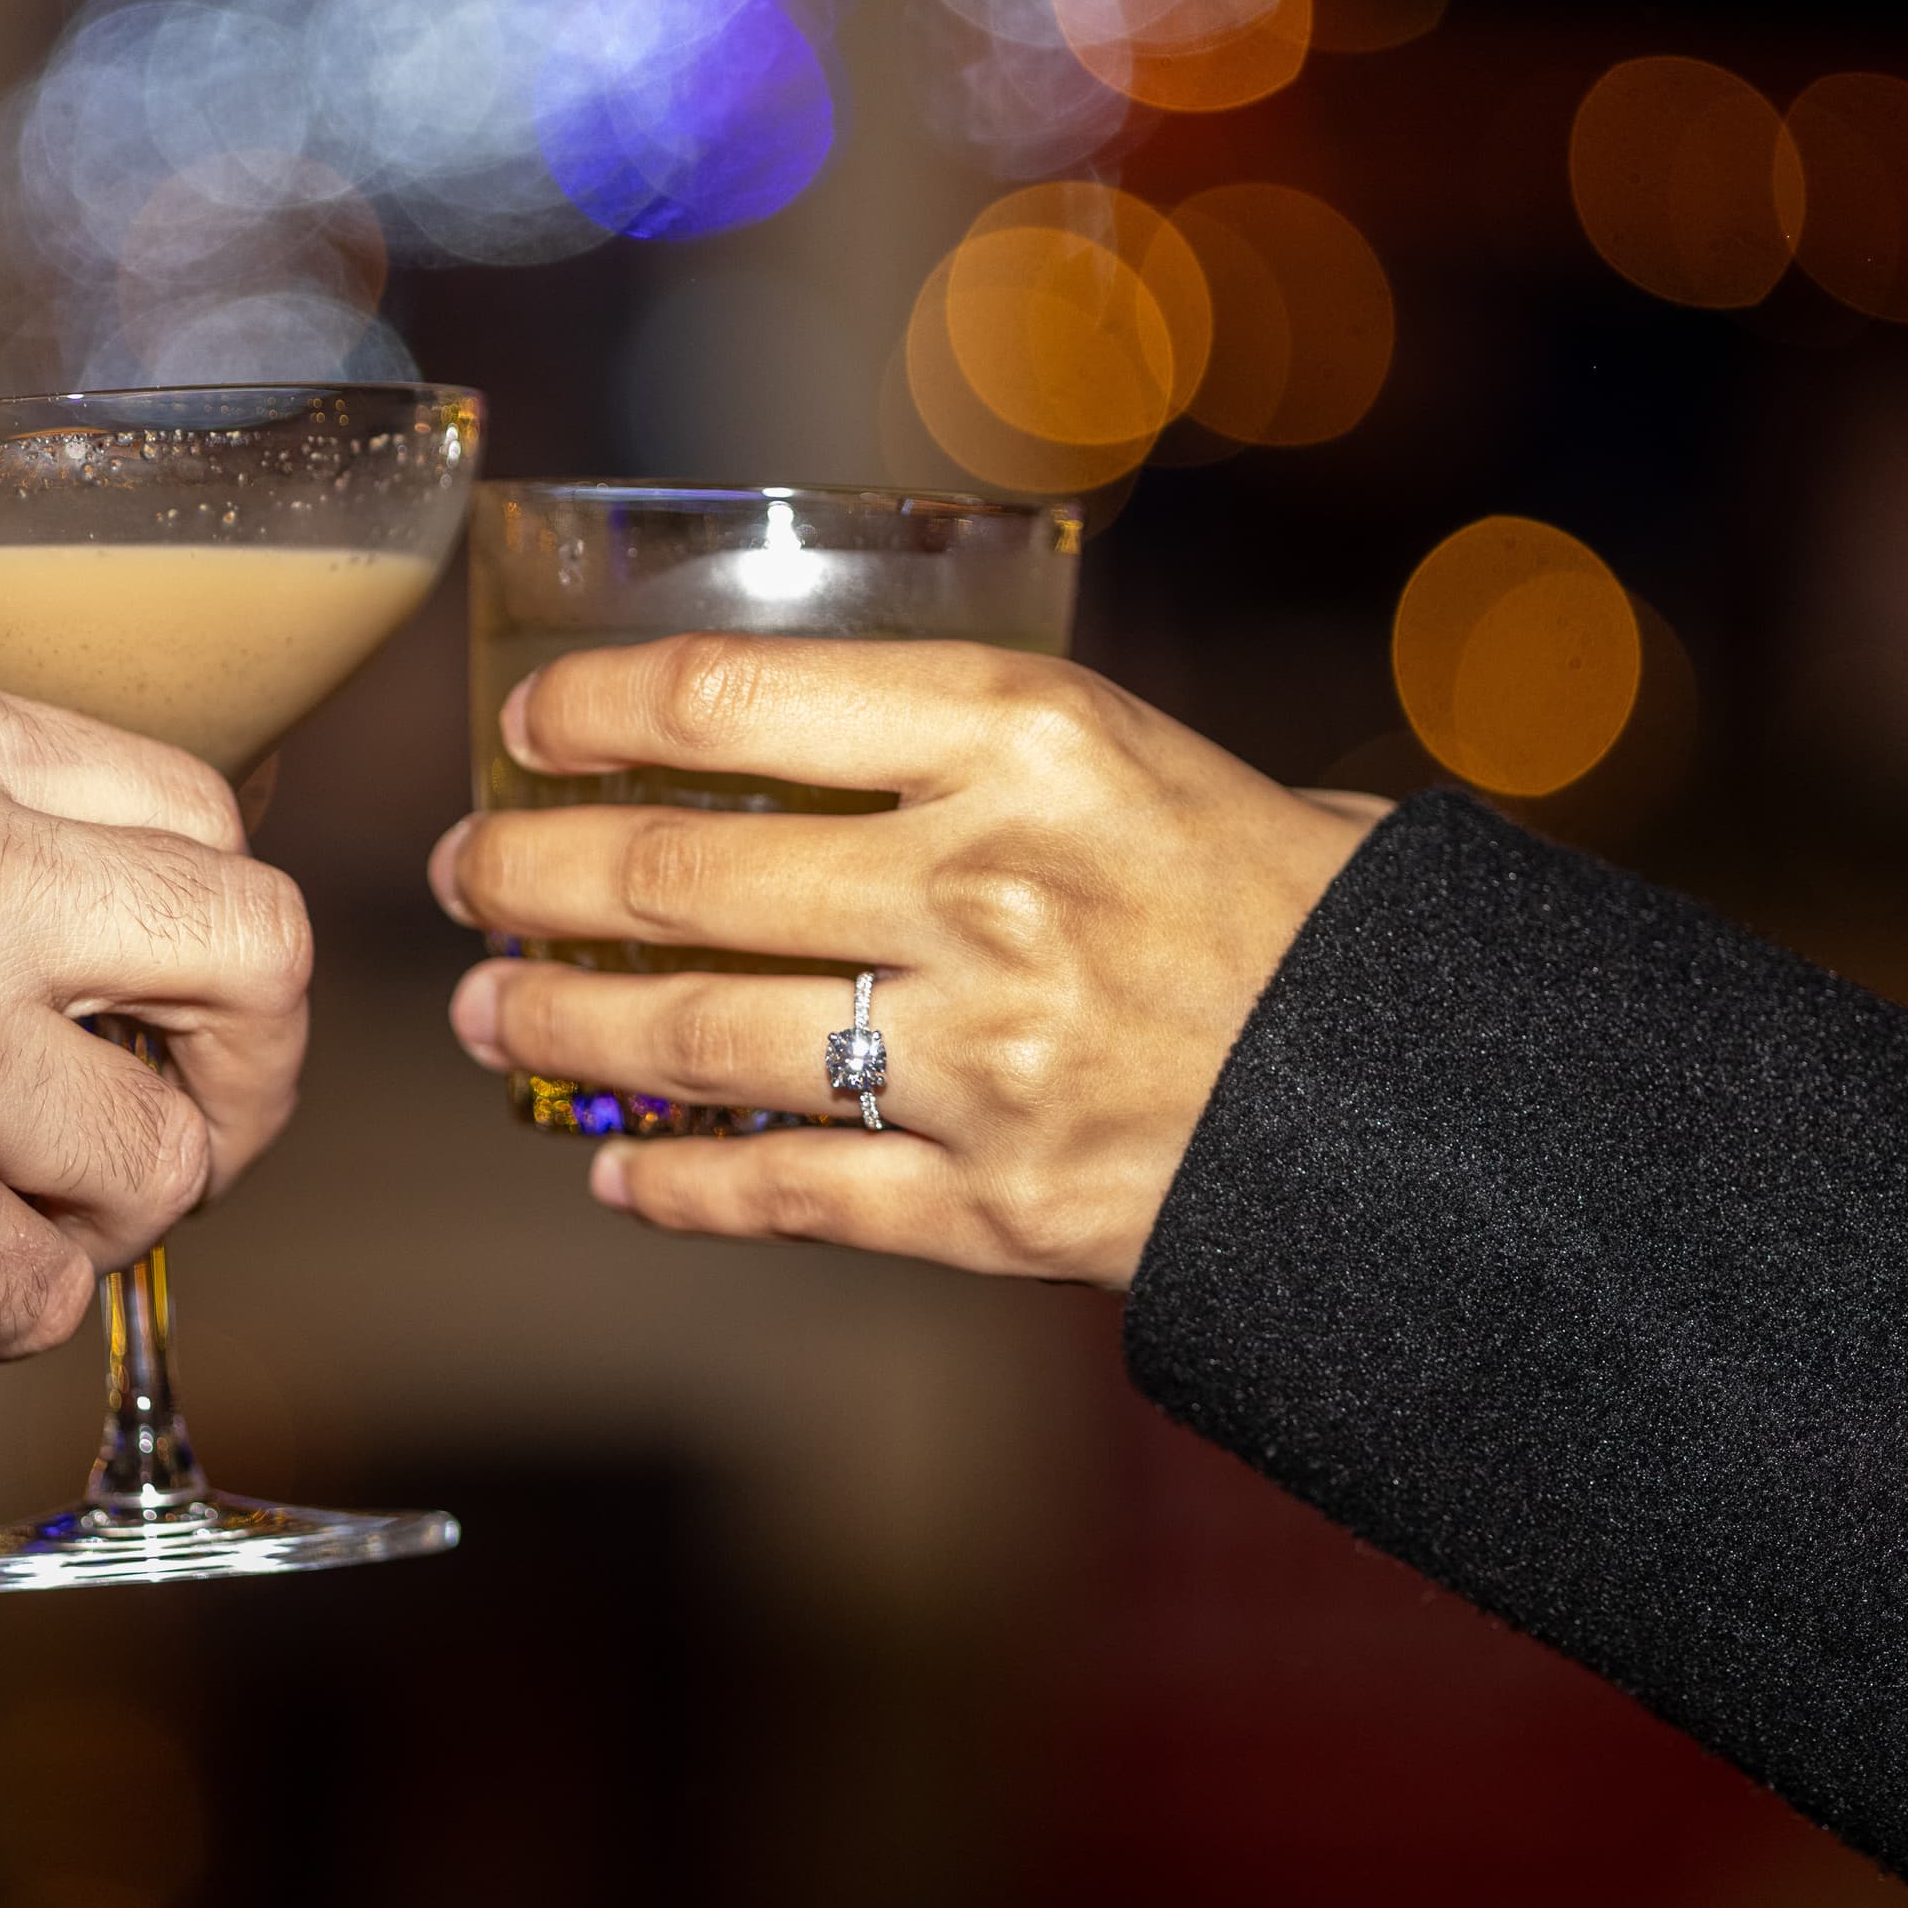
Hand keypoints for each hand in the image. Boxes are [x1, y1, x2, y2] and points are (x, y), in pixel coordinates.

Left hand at [430, 638, 1381, 1285]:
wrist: (1441, 1097)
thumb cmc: (1299, 903)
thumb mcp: (1153, 756)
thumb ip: (987, 750)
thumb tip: (807, 745)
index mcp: (1030, 738)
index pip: (732, 701)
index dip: (591, 713)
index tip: (526, 729)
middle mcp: (987, 889)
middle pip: (674, 878)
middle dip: (529, 878)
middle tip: (466, 874)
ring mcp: (984, 1059)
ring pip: (694, 1041)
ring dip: (558, 1027)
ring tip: (486, 1009)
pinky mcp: (997, 1206)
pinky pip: (784, 1195)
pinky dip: (677, 1181)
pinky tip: (610, 1164)